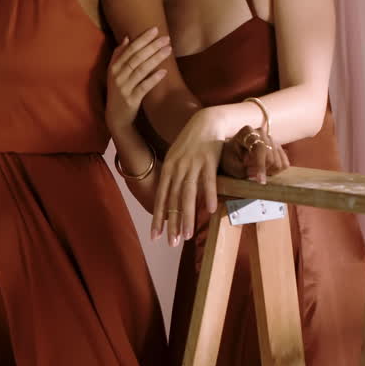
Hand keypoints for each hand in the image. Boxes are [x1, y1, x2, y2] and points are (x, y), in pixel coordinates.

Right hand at [106, 27, 171, 131]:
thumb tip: (126, 38)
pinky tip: (164, 71)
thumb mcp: (115, 73)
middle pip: (136, 58)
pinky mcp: (131, 100)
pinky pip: (143, 87)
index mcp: (113, 67)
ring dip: (155, 58)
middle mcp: (117, 76)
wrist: (116, 117)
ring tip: (168, 50)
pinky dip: (153, 78)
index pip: (129, 49)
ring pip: (140, 70)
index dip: (142, 39)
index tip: (155, 29)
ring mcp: (124, 88)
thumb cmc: (119, 91)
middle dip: (151, 46)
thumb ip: (119, 55)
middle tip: (166, 38)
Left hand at [152, 109, 223, 246]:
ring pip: (188, 194)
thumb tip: (171, 198)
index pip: (161, 197)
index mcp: (169, 169)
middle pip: (173, 200)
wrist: (207, 121)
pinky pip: (208, 181)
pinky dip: (208, 195)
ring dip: (187, 216)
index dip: (158, 217)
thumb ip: (174, 177)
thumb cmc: (191, 142)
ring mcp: (193, 164)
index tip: (155, 236)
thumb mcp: (177, 158)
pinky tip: (208, 210)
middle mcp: (178, 168)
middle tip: (171, 243)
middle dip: (171, 223)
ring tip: (186, 235)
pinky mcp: (209, 160)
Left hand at [220, 126, 289, 182]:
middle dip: (263, 170)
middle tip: (252, 175)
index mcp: (247, 132)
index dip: (261, 165)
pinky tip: (265, 169)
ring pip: (279, 162)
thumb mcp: (230, 166)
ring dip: (268, 172)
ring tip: (256, 171)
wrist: (231, 154)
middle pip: (271, 157)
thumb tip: (257, 175)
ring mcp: (271, 139)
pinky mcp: (278, 148)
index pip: (260, 148)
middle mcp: (261, 132)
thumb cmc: (229, 158)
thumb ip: (243, 171)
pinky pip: (285, 164)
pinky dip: (276, 171)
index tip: (260, 180)